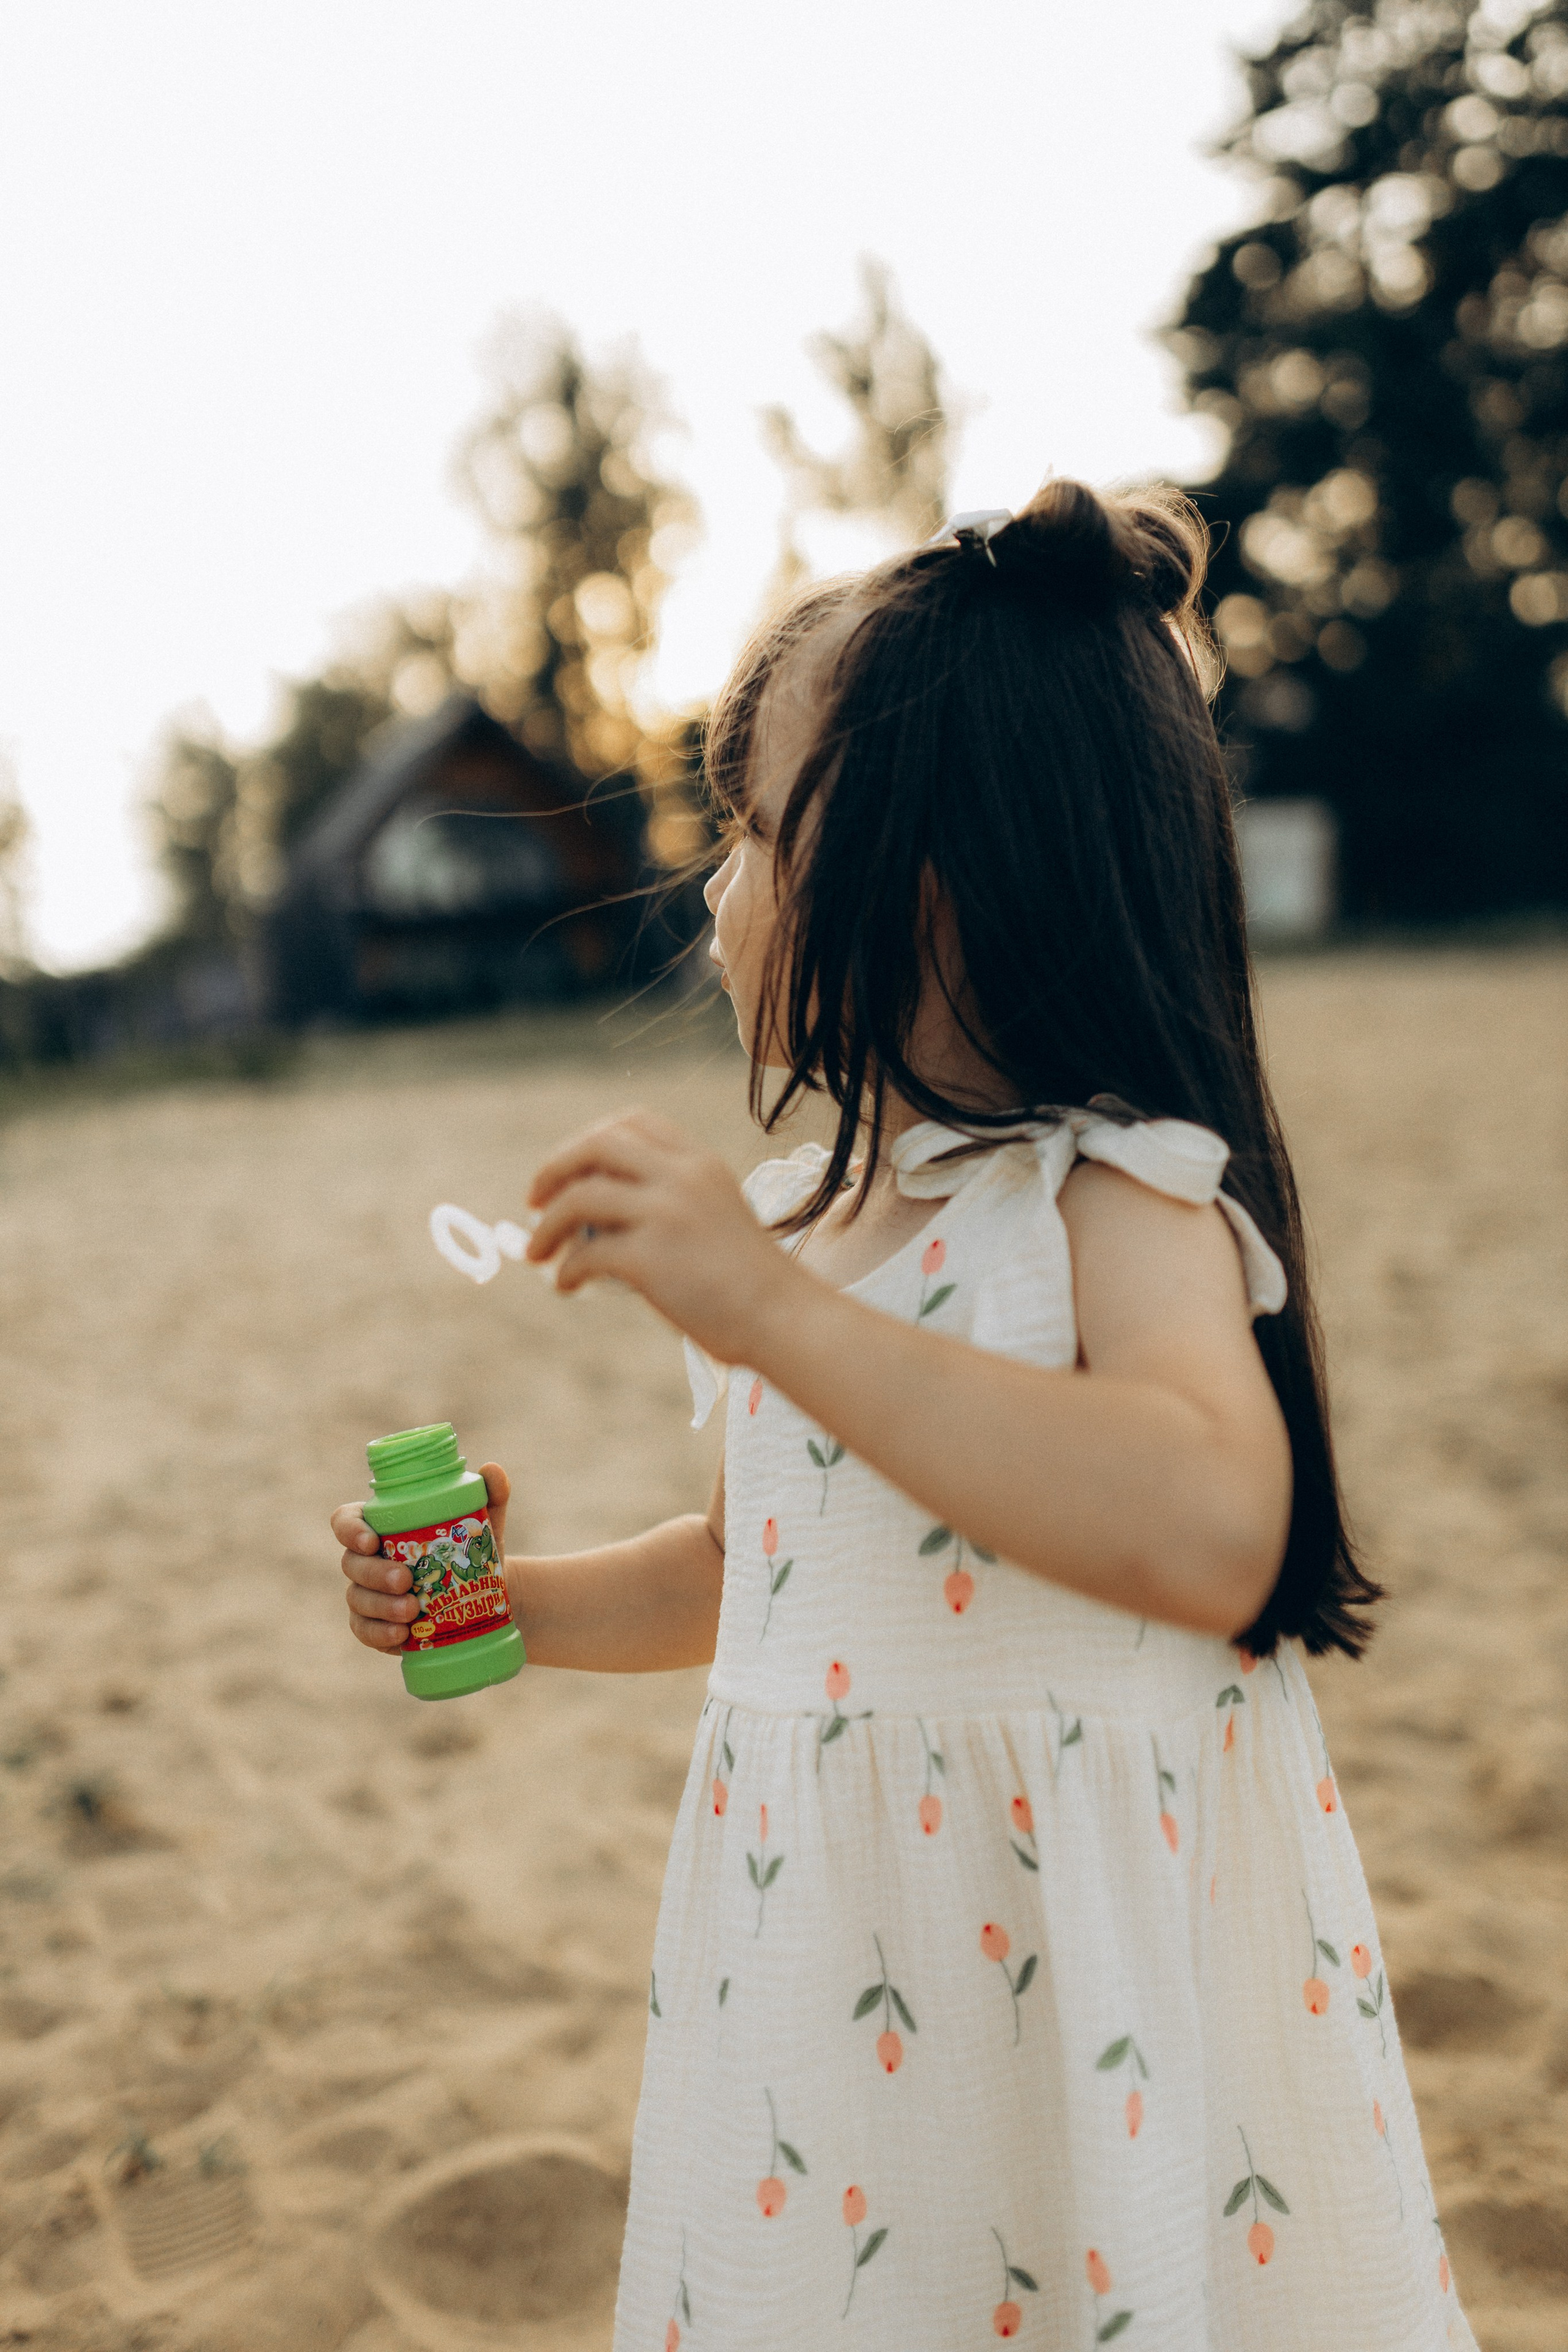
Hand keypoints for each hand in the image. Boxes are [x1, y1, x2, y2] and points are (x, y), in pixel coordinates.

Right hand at [335, 1463, 511, 1653]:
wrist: (486, 1596)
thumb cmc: (471, 1549)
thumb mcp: (484, 1522)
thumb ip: (490, 1494)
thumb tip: (492, 1470)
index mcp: (380, 1526)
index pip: (346, 1521)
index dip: (350, 1530)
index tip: (372, 1540)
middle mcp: (366, 1560)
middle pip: (351, 1564)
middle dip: (374, 1573)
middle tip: (405, 1579)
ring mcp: (367, 1595)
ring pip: (357, 1599)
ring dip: (381, 1606)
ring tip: (411, 1610)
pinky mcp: (375, 1626)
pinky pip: (365, 1631)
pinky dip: (379, 1634)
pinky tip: (400, 1636)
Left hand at [525, 1108, 793, 1363]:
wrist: (784, 1318)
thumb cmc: (749, 1281)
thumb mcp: (715, 1217)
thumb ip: (667, 1203)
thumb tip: (591, 1223)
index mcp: (700, 1162)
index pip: (633, 1123)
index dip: (588, 1140)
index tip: (567, 1169)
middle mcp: (683, 1177)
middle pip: (597, 1145)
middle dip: (554, 1169)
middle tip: (533, 1200)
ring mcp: (667, 1214)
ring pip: (580, 1197)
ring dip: (546, 1225)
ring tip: (536, 1253)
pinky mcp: (651, 1258)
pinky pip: (586, 1254)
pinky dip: (566, 1270)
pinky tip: (567, 1286)